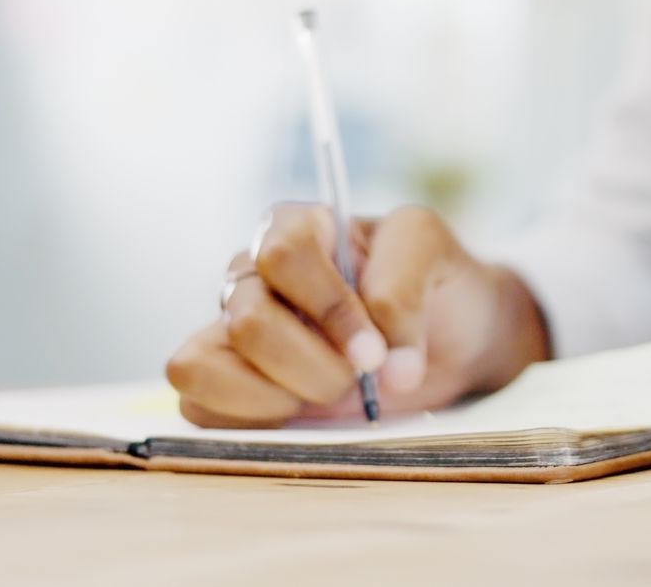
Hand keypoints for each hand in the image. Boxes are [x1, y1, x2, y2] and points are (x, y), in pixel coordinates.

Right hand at [166, 205, 550, 427]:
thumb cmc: (436, 285)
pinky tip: (298, 415)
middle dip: (317, 366)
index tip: (375, 353)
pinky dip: (248, 420)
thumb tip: (383, 367)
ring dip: (279, 395)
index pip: (283, 254)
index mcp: (298, 229)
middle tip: (361, 376)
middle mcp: (253, 274)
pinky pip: (195, 404)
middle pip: (249, 320)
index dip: (330, 310)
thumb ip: (403, 287)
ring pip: (203, 364)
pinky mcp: (222, 383)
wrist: (455, 338)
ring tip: (330, 393)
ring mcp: (230, 330)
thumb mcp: (435, 254)